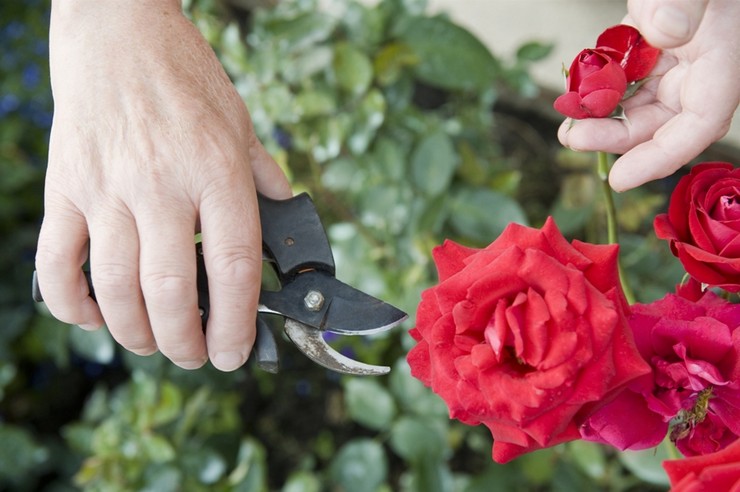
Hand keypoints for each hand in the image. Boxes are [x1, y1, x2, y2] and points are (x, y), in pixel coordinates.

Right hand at [35, 0, 290, 370]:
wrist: (119, 32)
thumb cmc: (187, 79)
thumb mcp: (242, 124)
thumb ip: (264, 181)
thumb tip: (285, 227)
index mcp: (216, 171)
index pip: (231, 266)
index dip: (235, 323)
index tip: (236, 353)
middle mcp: (160, 183)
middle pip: (170, 290)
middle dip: (186, 341)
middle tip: (196, 356)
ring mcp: (106, 187)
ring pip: (114, 287)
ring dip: (137, 333)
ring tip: (157, 344)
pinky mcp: (64, 187)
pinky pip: (56, 263)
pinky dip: (73, 305)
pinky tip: (97, 317)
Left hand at [558, 0, 739, 191]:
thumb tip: (666, 30)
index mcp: (725, 53)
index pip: (700, 123)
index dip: (661, 158)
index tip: (620, 179)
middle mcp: (704, 62)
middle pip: (663, 121)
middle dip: (617, 138)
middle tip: (573, 136)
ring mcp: (680, 54)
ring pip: (643, 104)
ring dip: (605, 117)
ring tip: (568, 119)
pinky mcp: (656, 43)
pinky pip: (630, 76)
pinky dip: (603, 86)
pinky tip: (578, 87)